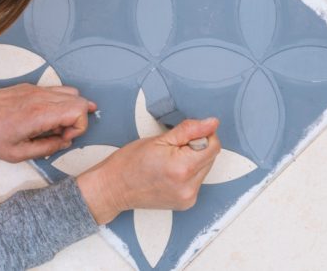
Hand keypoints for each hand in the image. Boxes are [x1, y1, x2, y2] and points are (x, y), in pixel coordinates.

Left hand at [0, 83, 96, 162]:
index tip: (63, 138)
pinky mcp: (28, 87)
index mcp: (39, 113)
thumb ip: (46, 148)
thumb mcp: (16, 153)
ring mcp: (35, 89)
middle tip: (60, 134)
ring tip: (53, 127)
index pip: (79, 110)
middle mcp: (40, 97)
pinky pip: (55, 92)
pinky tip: (44, 119)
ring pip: (70, 93)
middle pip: (79, 100)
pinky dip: (58, 105)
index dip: (78, 127)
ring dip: (69, 111)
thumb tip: (64, 142)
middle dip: (77, 120)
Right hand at [77, 118, 220, 223]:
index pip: (213, 145)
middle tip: (171, 150)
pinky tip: (169, 174)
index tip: (185, 136)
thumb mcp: (158, 139)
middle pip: (210, 157)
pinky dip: (188, 174)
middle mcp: (188, 187)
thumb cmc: (129, 163)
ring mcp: (188, 198)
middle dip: (195, 149)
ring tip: (168, 163)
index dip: (202, 135)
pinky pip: (197, 181)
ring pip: (204, 169)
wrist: (113, 188)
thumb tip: (212, 123)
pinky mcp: (186, 203)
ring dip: (193, 162)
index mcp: (182, 168)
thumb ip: (189, 130)